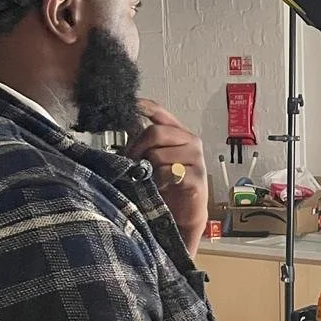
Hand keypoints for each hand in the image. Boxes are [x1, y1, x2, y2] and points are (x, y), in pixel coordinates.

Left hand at [127, 99, 207, 256]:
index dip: (144, 106)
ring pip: (158, 154)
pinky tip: (163, 188)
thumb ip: (144, 146)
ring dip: (149, 170)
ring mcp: (196, 159)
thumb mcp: (153, 162)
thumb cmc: (168, 187)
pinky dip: (160, 181)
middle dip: (138, 148)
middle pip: (156, 132)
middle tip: (132, 163)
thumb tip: (123, 138)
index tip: (131, 105)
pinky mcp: (197, 177)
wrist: (184, 215)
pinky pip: (168, 172)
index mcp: (179, 134)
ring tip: (151, 180)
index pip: (160, 112)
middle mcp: (191, 142)